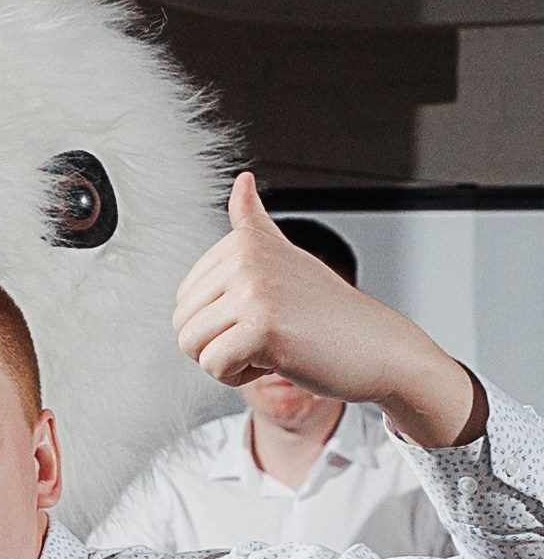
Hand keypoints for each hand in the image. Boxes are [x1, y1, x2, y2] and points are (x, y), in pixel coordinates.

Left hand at [172, 172, 484, 450]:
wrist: (376, 347)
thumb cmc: (328, 313)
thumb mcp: (286, 257)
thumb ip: (254, 225)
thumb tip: (241, 182)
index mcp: (244, 241)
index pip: (185, 299)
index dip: (218, 322)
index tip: (263, 313)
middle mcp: (245, 258)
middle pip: (182, 324)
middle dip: (217, 343)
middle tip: (268, 333)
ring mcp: (253, 289)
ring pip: (192, 346)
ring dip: (227, 361)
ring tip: (272, 345)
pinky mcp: (261, 327)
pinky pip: (213, 367)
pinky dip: (239, 377)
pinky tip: (277, 360)